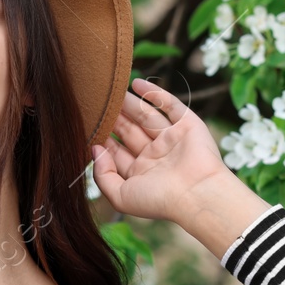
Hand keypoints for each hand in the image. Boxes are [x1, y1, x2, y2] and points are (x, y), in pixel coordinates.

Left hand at [90, 77, 239, 223]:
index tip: (87, 125)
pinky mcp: (187, 125)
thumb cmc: (160, 200)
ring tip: (111, 90)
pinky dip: (154, 93)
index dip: (103, 139)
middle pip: (129, 131)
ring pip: (146, 115)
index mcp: (141, 173)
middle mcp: (156, 155)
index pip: (117, 152)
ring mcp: (171, 139)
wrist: (197, 194)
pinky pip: (169, 105)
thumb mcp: (120, 197)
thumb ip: (103, 175)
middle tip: (96, 102)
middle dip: (114, 118)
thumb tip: (95, 149)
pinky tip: (135, 83)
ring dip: (129, 103)